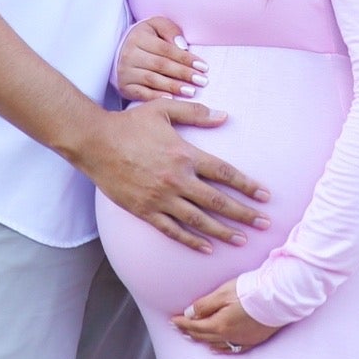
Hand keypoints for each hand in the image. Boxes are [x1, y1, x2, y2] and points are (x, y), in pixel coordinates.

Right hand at [80, 102, 269, 252]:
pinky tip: (207, 248)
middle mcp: (176, 179)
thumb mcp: (163, 110)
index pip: (225, 174)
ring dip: (223, 231)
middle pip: (217, 201)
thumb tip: (225, 116)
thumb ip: (195, 113)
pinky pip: (172, 230)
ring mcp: (160, 198)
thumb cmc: (129, 123)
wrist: (93, 141)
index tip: (265, 196)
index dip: (248, 186)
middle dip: (244, 214)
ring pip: (198, 220)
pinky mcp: (144, 210)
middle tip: (265, 224)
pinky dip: (191, 240)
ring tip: (243, 240)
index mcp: (185, 155)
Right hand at [115, 16, 205, 102]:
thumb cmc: (148, 39)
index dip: (186, 58)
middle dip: (184, 73)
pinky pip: (141, 93)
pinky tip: (170, 100)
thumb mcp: (157, 26)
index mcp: (138, 37)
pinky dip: (155, 97)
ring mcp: (125, 71)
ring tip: (191, 91)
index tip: (204, 67)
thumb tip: (182, 46)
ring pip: (152, 79)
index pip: (166, 49)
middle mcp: (129, 54)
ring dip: (173, 86)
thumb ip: (170, 30)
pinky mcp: (124, 86)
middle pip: (161, 65)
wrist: (123, 51)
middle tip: (202, 81)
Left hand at [174, 279, 278, 354]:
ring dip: (202, 340)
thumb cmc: (252, 292)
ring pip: (215, 344)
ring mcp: (242, 340)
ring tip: (191, 338)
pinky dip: (221, 349)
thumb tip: (189, 314)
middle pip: (203, 336)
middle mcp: (228, 336)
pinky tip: (215, 350)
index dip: (181, 323)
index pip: (194, 325)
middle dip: (188, 332)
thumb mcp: (223, 293)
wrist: (280, 298)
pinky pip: (232, 349)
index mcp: (219, 324)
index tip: (171, 321)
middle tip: (178, 329)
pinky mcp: (254, 340)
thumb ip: (204, 305)